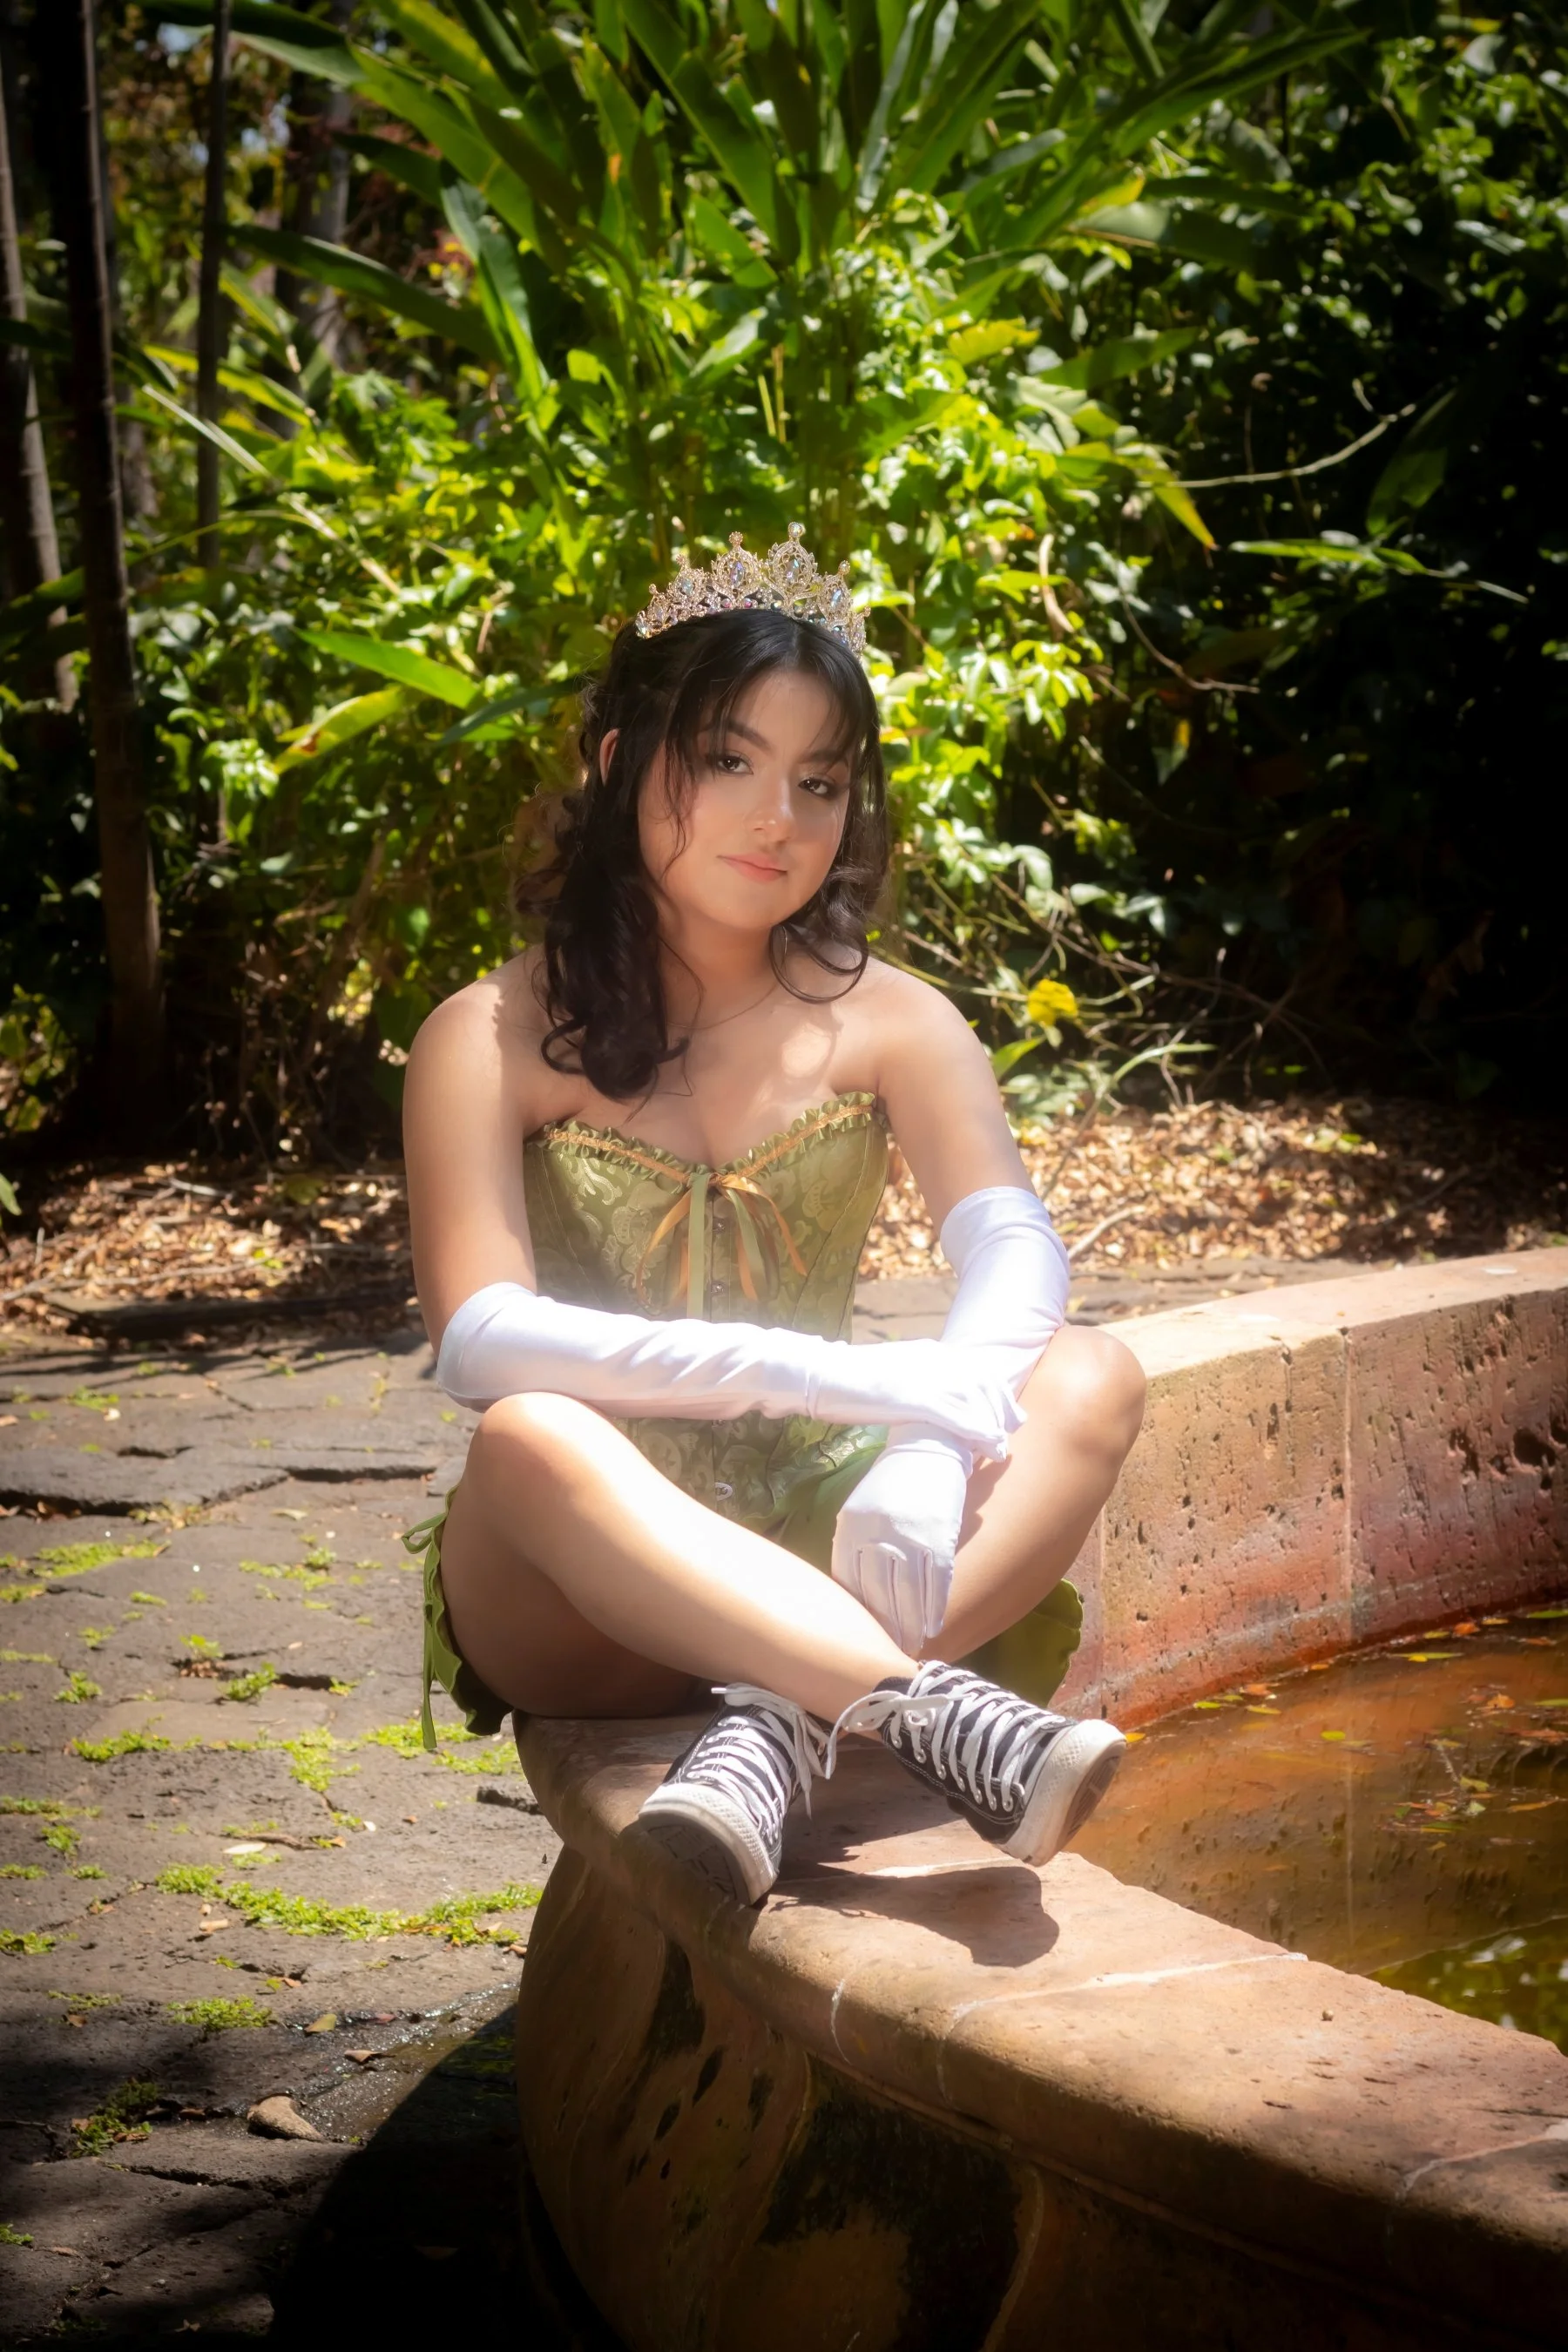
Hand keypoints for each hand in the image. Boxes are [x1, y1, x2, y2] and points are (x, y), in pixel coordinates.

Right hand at [810, 1339, 1022, 1459]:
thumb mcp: (888, 1371)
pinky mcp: (913, 1397)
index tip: (1007, 1411)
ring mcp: (924, 1377)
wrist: (819, 1374)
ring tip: (1000, 1450)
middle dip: (1001, 1408)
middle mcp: (933, 1359)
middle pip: (983, 1382)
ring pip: (974, 1400)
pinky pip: (956, 1415)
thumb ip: (911, 1379)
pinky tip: (988, 1446)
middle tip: (1012, 1431)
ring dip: (992, 1425)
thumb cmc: (846, 1378)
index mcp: (928, 1351)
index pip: (974, 1368)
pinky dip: (977, 1431)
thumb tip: (920, 1397)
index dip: (995, 1391)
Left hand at [832, 1430, 970, 1652]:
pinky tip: (933, 1626)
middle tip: (888, 1652)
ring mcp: (909, 1536)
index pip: (849, 1582)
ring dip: (910, 1626)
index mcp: (850, 1526)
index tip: (863, 1637)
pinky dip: (935, 1608)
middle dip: (884, 1628)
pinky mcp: (939, 1536)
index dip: (858, 1614)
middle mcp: (876, 1533)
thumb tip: (851, 1593)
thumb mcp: (859, 1508)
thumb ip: (853, 1546)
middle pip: (877, 1594)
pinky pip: (937, 1582)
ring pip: (907, 1594)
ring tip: (912, 1647)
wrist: (928, 1445)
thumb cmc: (892, 1482)